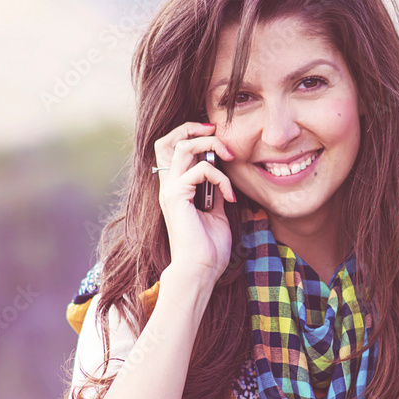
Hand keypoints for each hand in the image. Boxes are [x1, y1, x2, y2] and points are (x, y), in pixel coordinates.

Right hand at [153, 122, 236, 283]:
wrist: (201, 270)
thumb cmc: (209, 247)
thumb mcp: (216, 212)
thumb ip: (214, 191)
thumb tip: (223, 175)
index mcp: (175, 187)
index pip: (171, 148)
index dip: (189, 134)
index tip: (216, 134)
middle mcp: (168, 185)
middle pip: (168, 140)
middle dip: (193, 128)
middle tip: (218, 132)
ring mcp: (170, 190)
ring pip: (183, 147)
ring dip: (210, 145)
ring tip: (230, 156)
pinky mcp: (177, 197)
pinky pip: (201, 170)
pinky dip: (221, 178)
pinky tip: (230, 196)